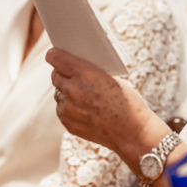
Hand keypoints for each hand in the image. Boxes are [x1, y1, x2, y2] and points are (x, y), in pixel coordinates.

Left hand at [47, 48, 168, 165]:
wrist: (132, 132)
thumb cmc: (127, 102)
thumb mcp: (111, 78)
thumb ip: (89, 72)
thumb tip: (73, 67)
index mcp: (85, 73)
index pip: (55, 58)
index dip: (55, 55)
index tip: (55, 54)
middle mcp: (72, 90)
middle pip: (55, 75)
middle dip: (63, 73)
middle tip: (72, 74)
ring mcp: (68, 108)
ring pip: (58, 93)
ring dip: (66, 91)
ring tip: (82, 94)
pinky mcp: (67, 122)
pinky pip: (62, 108)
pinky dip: (70, 107)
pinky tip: (84, 109)